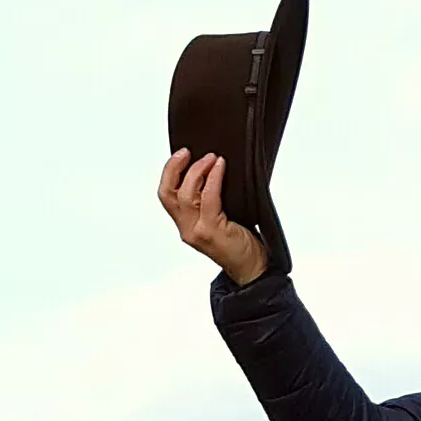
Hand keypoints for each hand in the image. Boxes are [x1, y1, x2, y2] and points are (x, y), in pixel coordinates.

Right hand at [158, 149, 268, 285]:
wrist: (254, 269)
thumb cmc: (241, 243)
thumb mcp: (219, 220)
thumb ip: (209, 201)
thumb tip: (212, 169)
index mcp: (185, 225)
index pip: (167, 196)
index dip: (170, 172)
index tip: (181, 155)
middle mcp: (186, 229)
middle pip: (168, 193)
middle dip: (175, 168)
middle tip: (189, 151)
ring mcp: (196, 231)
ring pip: (186, 194)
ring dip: (197, 170)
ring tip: (211, 157)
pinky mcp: (210, 231)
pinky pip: (209, 198)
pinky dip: (214, 179)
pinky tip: (220, 167)